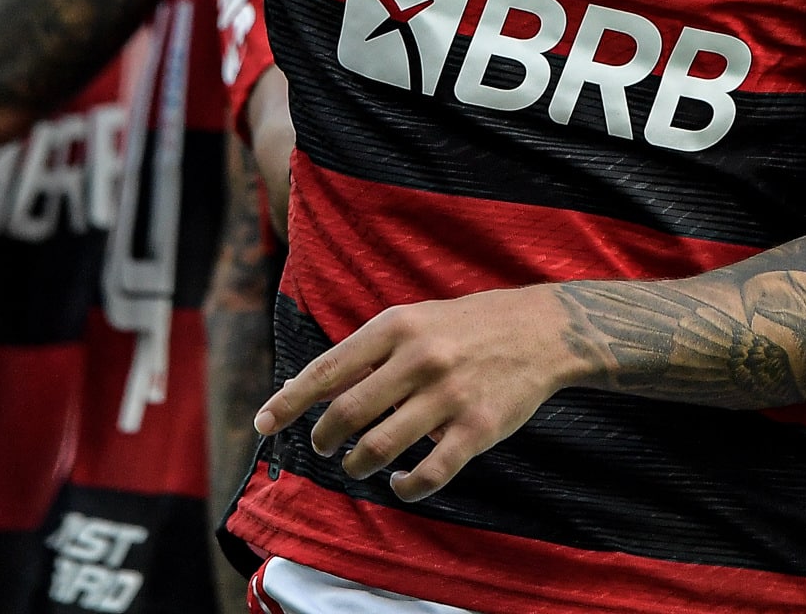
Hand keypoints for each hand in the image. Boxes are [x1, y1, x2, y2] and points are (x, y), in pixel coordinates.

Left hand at [255, 285, 574, 500]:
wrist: (541, 331)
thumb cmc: (467, 326)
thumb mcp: (415, 319)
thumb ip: (370, 351)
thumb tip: (316, 387)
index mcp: (397, 327)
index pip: (327, 370)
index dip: (290, 401)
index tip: (264, 423)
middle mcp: (419, 360)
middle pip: (347, 413)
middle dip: (325, 438)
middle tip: (325, 446)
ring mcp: (449, 396)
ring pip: (380, 447)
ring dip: (358, 464)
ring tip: (358, 464)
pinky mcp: (477, 428)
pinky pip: (429, 473)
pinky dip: (404, 487)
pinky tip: (398, 482)